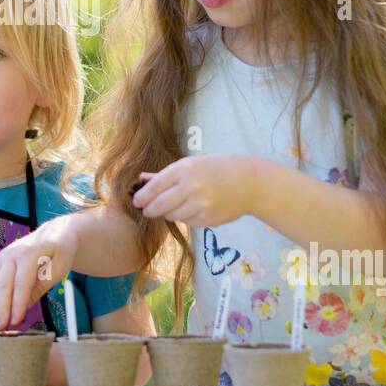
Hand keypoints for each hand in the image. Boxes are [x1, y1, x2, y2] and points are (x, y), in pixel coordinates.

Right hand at [0, 216, 79, 329]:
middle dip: (1, 309)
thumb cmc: (60, 252)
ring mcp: (2, 257)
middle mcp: (11, 253)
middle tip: (1, 329)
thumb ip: (41, 287)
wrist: (53, 233)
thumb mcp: (59, 268)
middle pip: (2, 285)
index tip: (17, 321)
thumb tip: (24, 308)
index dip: (18, 303)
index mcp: (29, 252)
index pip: (21, 282)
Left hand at [131, 155, 258, 227]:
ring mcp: (200, 205)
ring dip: (168, 213)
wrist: (249, 182)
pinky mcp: (208, 219)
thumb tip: (142, 179)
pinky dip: (185, 217)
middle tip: (147, 210)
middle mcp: (191, 187)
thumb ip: (166, 174)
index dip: (142, 197)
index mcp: (184, 169)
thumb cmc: (218, 169)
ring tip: (176, 205)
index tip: (136, 201)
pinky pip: (187, 222)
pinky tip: (193, 208)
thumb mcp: (192, 164)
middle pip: (158, 205)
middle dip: (149, 209)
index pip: (154, 187)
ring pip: (172, 216)